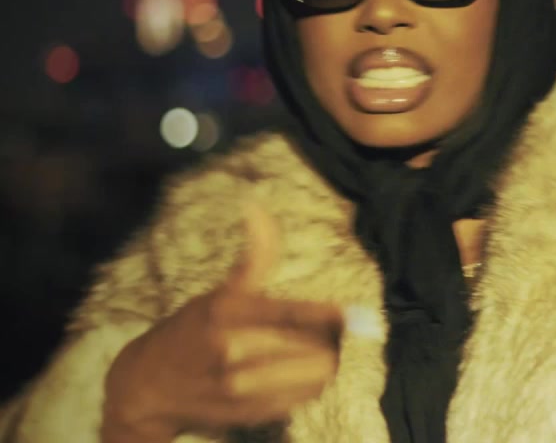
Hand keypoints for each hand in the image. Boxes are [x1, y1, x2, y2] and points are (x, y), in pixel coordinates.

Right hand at [102, 203, 345, 441]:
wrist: (145, 387)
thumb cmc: (191, 330)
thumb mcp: (220, 291)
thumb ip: (254, 255)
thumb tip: (256, 205)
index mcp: (227, 311)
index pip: (295, 313)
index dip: (330, 315)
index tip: (347, 313)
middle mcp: (231, 349)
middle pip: (315, 349)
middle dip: (328, 341)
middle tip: (327, 334)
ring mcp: (238, 387)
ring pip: (313, 377)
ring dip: (322, 364)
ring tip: (312, 354)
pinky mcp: (246, 415)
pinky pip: (300, 400)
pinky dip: (306, 387)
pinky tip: (293, 376)